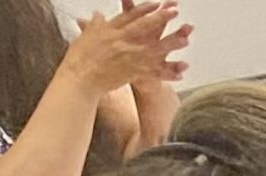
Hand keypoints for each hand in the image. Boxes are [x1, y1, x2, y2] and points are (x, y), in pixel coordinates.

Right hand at [63, 2, 189, 95]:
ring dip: (171, 43)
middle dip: (161, 18)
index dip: (146, 9)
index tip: (158, 3)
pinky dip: (168, 72)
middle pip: (145, 26)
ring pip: (155, 47)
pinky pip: (155, 72)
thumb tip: (98, 15)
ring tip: (186, 39)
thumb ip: (95, 24)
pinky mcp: (134, 72)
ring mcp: (130, 56)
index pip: (131, 15)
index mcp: (112, 29)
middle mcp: (123, 40)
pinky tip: (181, 72)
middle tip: (175, 11)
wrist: (80, 77)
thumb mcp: (86, 35)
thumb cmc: (79, 57)